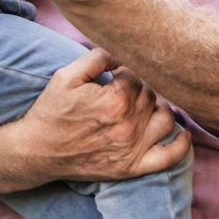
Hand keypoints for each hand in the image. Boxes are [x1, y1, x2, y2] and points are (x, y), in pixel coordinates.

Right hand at [16, 48, 189, 181]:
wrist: (37, 151)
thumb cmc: (51, 111)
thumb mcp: (67, 75)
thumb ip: (98, 57)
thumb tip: (124, 50)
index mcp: (114, 100)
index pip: (138, 76)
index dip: (127, 72)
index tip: (115, 76)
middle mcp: (127, 125)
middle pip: (152, 95)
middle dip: (141, 88)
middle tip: (124, 90)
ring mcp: (131, 149)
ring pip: (165, 118)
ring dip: (159, 108)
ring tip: (144, 105)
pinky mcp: (131, 168)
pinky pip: (169, 157)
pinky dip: (181, 144)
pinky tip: (181, 132)